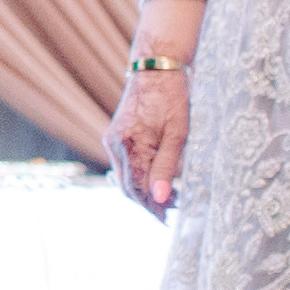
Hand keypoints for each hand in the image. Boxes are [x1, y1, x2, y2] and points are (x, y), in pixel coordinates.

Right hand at [104, 69, 188, 215]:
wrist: (156, 70)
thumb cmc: (172, 99)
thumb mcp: (178, 135)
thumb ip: (166, 168)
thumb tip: (161, 199)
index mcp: (130, 144)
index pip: (136, 188)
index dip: (151, 207)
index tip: (168, 219)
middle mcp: (115, 144)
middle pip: (127, 187)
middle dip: (147, 203)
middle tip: (170, 212)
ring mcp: (112, 140)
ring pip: (124, 177)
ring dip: (143, 191)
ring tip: (169, 197)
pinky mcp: (115, 136)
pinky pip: (124, 165)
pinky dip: (138, 176)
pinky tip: (155, 178)